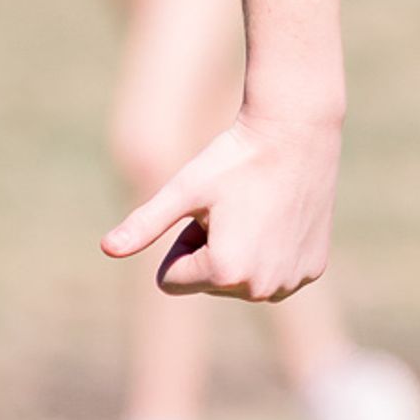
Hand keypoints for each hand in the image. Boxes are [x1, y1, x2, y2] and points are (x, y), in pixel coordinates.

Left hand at [104, 106, 340, 300]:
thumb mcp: (183, 190)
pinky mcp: (313, 270)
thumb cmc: (234, 158)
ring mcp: (290, 282)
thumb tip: (106, 249)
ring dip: (239, 252)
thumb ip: (145, 224)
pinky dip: (271, 250)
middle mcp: (260, 289)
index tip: (205, 211)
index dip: (180, 242)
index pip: (171, 281)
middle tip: (234, 208)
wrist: (297, 131)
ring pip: (240, 282)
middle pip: (207, 284)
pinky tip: (281, 216)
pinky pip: (273, 274)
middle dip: (210, 249)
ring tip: (256, 211)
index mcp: (224, 273)